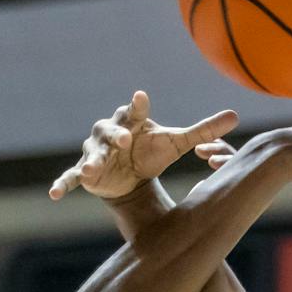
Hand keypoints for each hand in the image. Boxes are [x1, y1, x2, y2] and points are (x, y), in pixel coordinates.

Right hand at [50, 91, 239, 200]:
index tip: (141, 97)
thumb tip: (236, 116)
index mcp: (131, 123)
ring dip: (91, 161)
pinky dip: (64, 183)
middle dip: (116, 134)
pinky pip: (71, 177)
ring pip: (91, 153)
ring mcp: (95, 153)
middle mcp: (110, 133)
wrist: (132, 179)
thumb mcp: (177, 143)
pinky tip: (55, 194)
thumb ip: (203, 131)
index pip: (134, 110)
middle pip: (110, 129)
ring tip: (91, 170)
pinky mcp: (85, 173)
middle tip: (126, 139)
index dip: (137, 105)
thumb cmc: (153, 153)